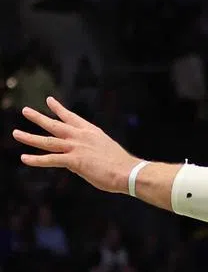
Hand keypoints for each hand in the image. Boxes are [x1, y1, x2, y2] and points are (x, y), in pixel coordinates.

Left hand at [13, 97, 137, 193]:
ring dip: (30, 137)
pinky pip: (50, 159)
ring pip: (48, 141)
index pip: (71, 117)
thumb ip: (87, 152)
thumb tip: (75, 161)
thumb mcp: (103, 151)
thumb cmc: (120, 164)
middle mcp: (82, 136)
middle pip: (55, 125)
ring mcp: (77, 147)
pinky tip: (24, 158)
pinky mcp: (74, 160)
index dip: (58, 108)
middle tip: (25, 110)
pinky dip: (36, 159)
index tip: (48, 100)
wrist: (127, 171)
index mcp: (91, 132)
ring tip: (16, 133)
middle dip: (39, 117)